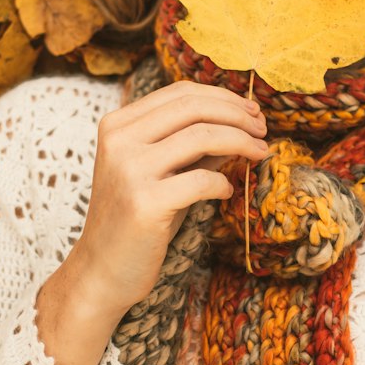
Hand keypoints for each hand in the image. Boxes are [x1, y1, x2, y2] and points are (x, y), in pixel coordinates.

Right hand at [74, 78, 268, 321]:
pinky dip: (222, 182)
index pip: (179, 93)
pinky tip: (226, 191)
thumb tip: (241, 122)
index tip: (251, 110)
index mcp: (118, 125)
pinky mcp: (145, 202)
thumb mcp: (162, 173)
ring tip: (260, 152)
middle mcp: (119, 141)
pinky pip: (202, 180)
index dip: (222, 97)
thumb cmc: (136, 222)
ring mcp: (130, 170)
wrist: (102, 271)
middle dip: (237, 114)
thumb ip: (193, 146)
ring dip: (241, 141)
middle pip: (192, 108)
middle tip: (263, 129)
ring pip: (202, 136)